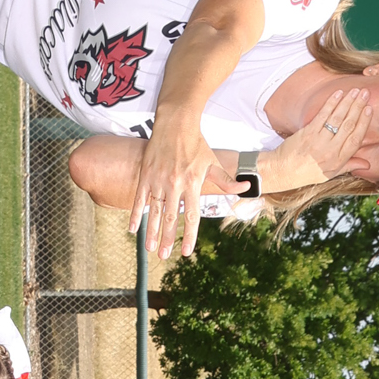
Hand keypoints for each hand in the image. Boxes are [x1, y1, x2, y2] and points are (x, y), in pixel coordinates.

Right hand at [126, 110, 217, 267]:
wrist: (175, 122)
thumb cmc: (196, 143)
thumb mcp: (213, 161)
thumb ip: (225, 180)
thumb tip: (245, 188)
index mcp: (193, 183)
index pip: (192, 215)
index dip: (189, 235)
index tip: (186, 252)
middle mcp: (175, 184)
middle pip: (171, 218)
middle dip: (168, 239)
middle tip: (164, 256)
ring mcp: (158, 180)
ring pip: (155, 212)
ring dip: (152, 232)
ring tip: (150, 249)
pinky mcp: (146, 175)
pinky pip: (139, 199)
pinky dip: (135, 214)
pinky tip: (132, 230)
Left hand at [260, 86, 375, 196]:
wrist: (283, 171)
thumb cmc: (307, 173)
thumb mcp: (329, 174)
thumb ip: (348, 166)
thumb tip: (366, 164)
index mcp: (338, 161)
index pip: (356, 139)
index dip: (364, 123)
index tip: (369, 110)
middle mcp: (330, 151)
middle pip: (349, 125)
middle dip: (358, 107)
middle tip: (365, 93)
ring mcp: (318, 141)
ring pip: (337, 118)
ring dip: (347, 102)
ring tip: (355, 91)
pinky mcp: (307, 133)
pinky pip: (322, 115)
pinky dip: (331, 103)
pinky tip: (338, 94)